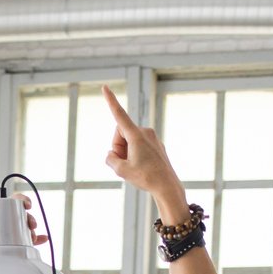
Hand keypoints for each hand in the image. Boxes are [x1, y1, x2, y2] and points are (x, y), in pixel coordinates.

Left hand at [0, 194, 44, 256]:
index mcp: (2, 209)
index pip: (16, 200)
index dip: (24, 200)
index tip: (27, 204)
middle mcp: (11, 218)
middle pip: (25, 215)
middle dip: (31, 219)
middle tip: (32, 226)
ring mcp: (15, 230)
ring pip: (29, 228)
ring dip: (33, 231)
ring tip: (33, 238)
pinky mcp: (17, 242)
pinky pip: (30, 240)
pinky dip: (39, 239)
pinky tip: (44, 240)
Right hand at [100, 87, 185, 211]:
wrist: (167, 186)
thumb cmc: (145, 177)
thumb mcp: (120, 170)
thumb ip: (110, 159)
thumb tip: (111, 154)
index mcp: (136, 135)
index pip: (119, 115)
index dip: (110, 101)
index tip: (105, 87)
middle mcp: (145, 132)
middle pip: (120, 133)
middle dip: (117, 146)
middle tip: (123, 163)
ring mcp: (152, 137)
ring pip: (129, 140)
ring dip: (125, 152)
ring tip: (133, 166)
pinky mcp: (155, 144)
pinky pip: (137, 145)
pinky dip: (134, 154)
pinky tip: (141, 167)